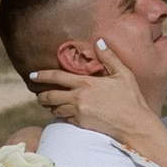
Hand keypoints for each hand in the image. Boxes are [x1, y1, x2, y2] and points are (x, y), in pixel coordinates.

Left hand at [28, 48, 156, 148]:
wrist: (134, 125)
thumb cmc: (131, 99)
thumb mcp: (123, 74)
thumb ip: (109, 58)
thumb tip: (99, 41)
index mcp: (86, 83)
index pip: (57, 77)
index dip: (42, 75)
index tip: (32, 75)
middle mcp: (78, 98)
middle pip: (50, 96)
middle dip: (41, 96)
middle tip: (38, 95)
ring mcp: (78, 113)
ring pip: (55, 110)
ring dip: (51, 107)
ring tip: (51, 105)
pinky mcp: (81, 125)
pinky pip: (64, 120)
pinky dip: (61, 116)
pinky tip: (63, 114)